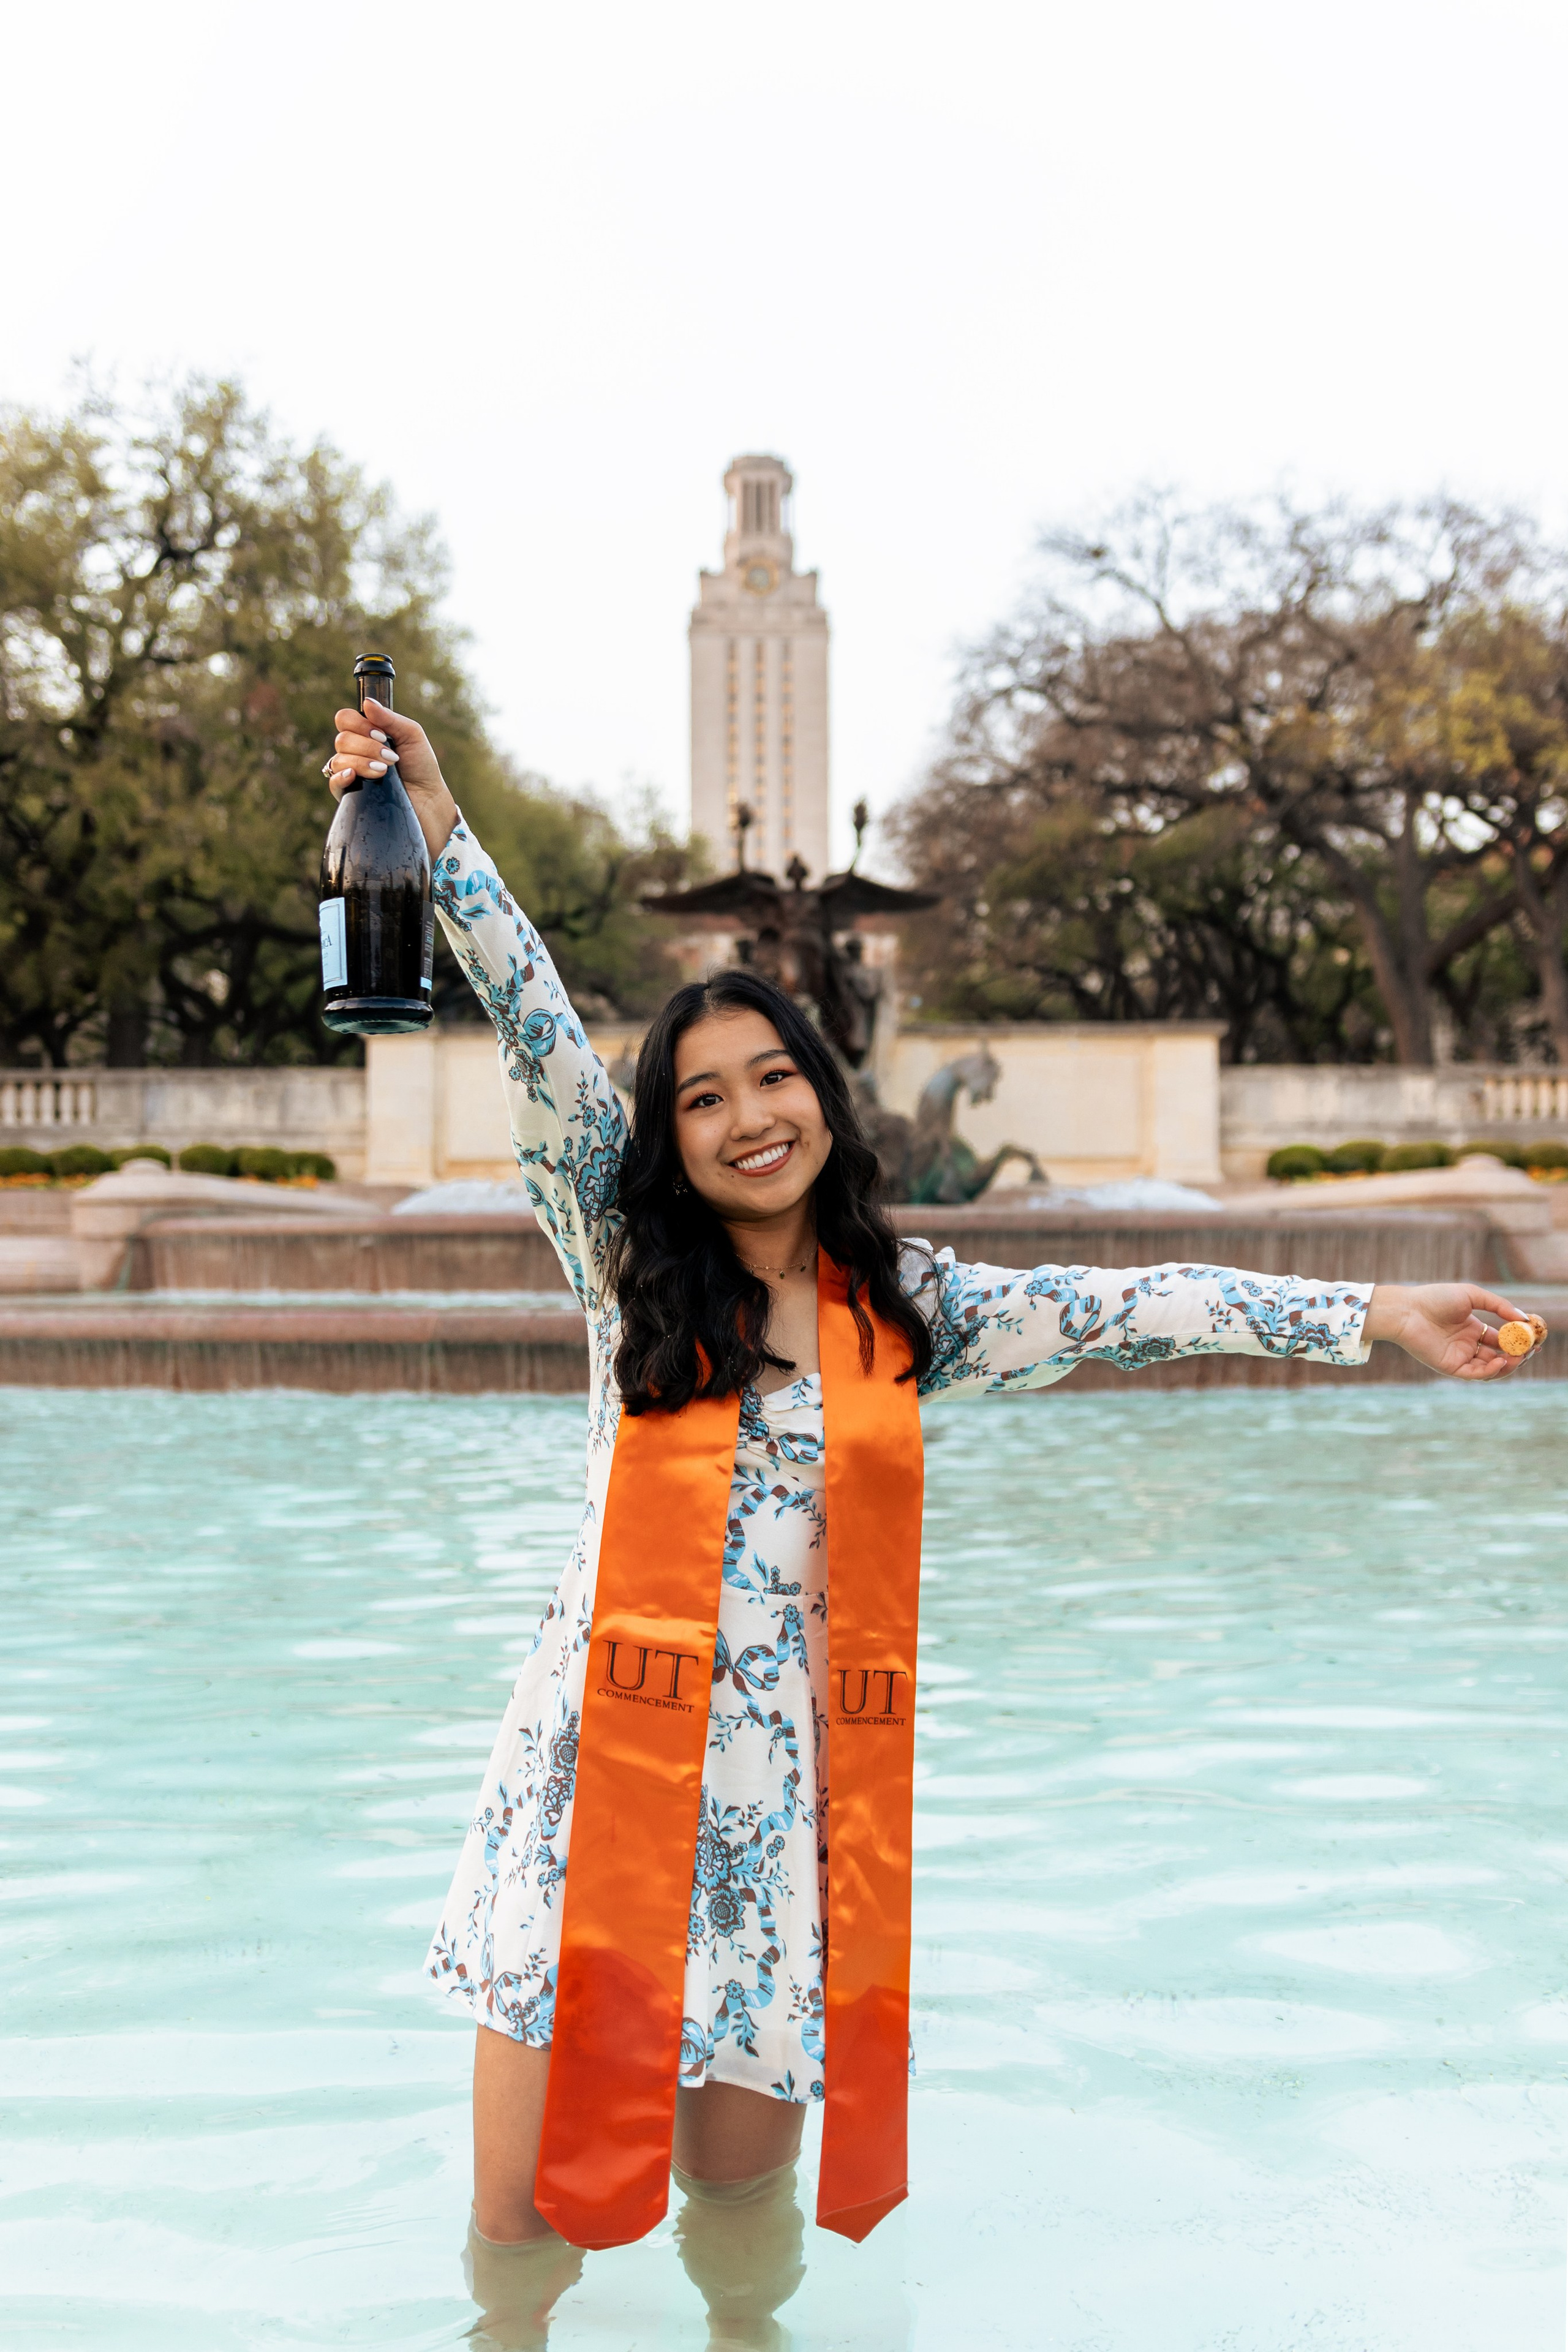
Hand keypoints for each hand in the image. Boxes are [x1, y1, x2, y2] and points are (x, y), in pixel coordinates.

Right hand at [326, 697, 459, 859]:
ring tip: (385, 771)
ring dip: (363, 762)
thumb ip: (389, 718)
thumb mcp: (412, 735)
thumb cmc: (421, 766)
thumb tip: (367, 702)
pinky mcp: (350, 794)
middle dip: (367, 747)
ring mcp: (351, 772)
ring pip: (339, 759)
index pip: (345, 719)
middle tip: (390, 757)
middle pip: (342, 739)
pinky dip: (342, 776)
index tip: (381, 735)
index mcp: (366, 734)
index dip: (359, 724)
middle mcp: (355, 751)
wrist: (428, 800)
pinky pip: (333, 781)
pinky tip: (354, 776)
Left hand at [1365, 1283, 1532, 1379]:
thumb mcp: (1472, 1296)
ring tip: (1517, 1357)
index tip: (1534, 1340)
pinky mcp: (1450, 1366)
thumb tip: (1523, 1318)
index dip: (1518, 1342)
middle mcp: (1467, 1344)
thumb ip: (1498, 1305)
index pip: (1501, 1340)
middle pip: (1498, 1356)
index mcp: (1472, 1328)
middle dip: (1516, 1355)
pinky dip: (1489, 1370)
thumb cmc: (1436, 1298)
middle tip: (1530, 1351)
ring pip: (1489, 1368)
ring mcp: (1459, 1356)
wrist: (1408, 1309)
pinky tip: (1499, 1361)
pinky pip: (1474, 1374)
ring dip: (1506, 1365)